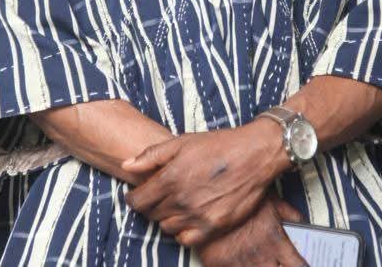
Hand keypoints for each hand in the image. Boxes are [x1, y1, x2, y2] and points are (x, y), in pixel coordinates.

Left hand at [124, 119, 288, 245]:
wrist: (254, 155)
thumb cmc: (219, 145)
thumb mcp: (182, 142)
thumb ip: (152, 156)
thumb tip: (126, 165)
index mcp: (170, 177)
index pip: (137, 201)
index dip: (133, 197)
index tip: (137, 194)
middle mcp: (181, 200)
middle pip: (152, 214)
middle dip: (152, 205)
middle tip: (161, 194)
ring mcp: (197, 216)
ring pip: (167, 227)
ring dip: (167, 217)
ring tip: (177, 203)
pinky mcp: (213, 226)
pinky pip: (186, 240)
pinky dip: (183, 231)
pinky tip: (188, 217)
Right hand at [196, 193, 306, 266]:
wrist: (209, 194)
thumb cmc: (240, 192)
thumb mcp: (269, 199)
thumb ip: (287, 212)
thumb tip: (299, 219)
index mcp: (276, 241)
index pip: (298, 266)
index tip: (302, 266)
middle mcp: (261, 257)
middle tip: (277, 261)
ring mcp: (241, 264)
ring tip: (259, 261)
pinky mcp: (221, 266)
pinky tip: (239, 262)